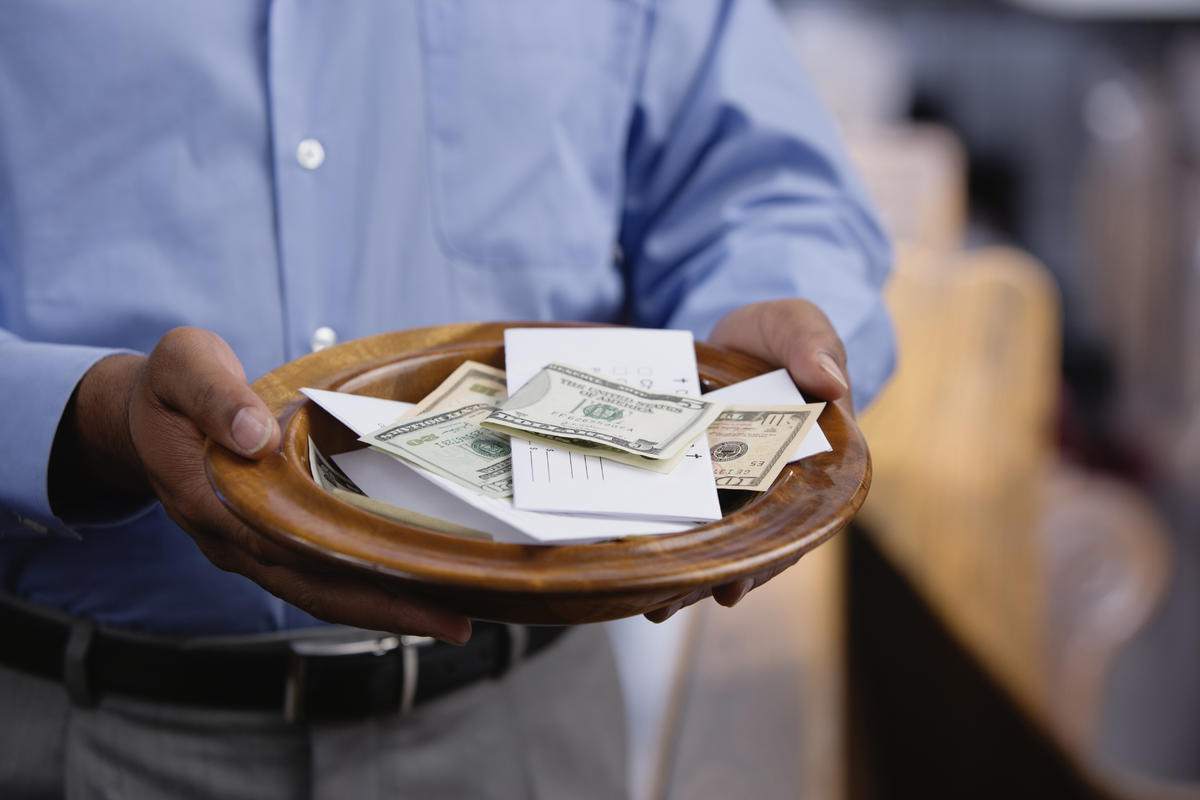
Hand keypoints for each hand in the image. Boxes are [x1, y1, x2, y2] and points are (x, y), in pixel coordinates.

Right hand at [53, 327, 471, 643]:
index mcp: (214, 502)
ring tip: (451, 616)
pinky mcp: (265, 541)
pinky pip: (319, 574)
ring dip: (384, 608)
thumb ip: (216, 396)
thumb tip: (255, 434)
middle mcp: (234, 539)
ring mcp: (249, 547)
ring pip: (322, 591)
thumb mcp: (184, 368)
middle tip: (458, 624)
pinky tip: (410, 587)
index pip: (293, 550)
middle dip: (388, 610)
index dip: (353, 573)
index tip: (415, 586)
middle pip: (318, 589)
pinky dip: (364, 586)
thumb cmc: (169, 388)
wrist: (139, 415)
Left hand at [643, 299, 851, 622]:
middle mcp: (774, 490)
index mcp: (815, 464)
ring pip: (713, 542)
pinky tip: (634, 567)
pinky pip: (681, 514)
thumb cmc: (778, 336)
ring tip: (650, 606)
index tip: (735, 585)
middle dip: (710, 578)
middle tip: (670, 604)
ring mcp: (732, 491)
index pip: (798, 525)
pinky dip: (662, 541)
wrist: (731, 337)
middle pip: (748, 546)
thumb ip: (813, 344)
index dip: (768, 560)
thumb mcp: (798, 325)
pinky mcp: (696, 483)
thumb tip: (831, 381)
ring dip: (683, 575)